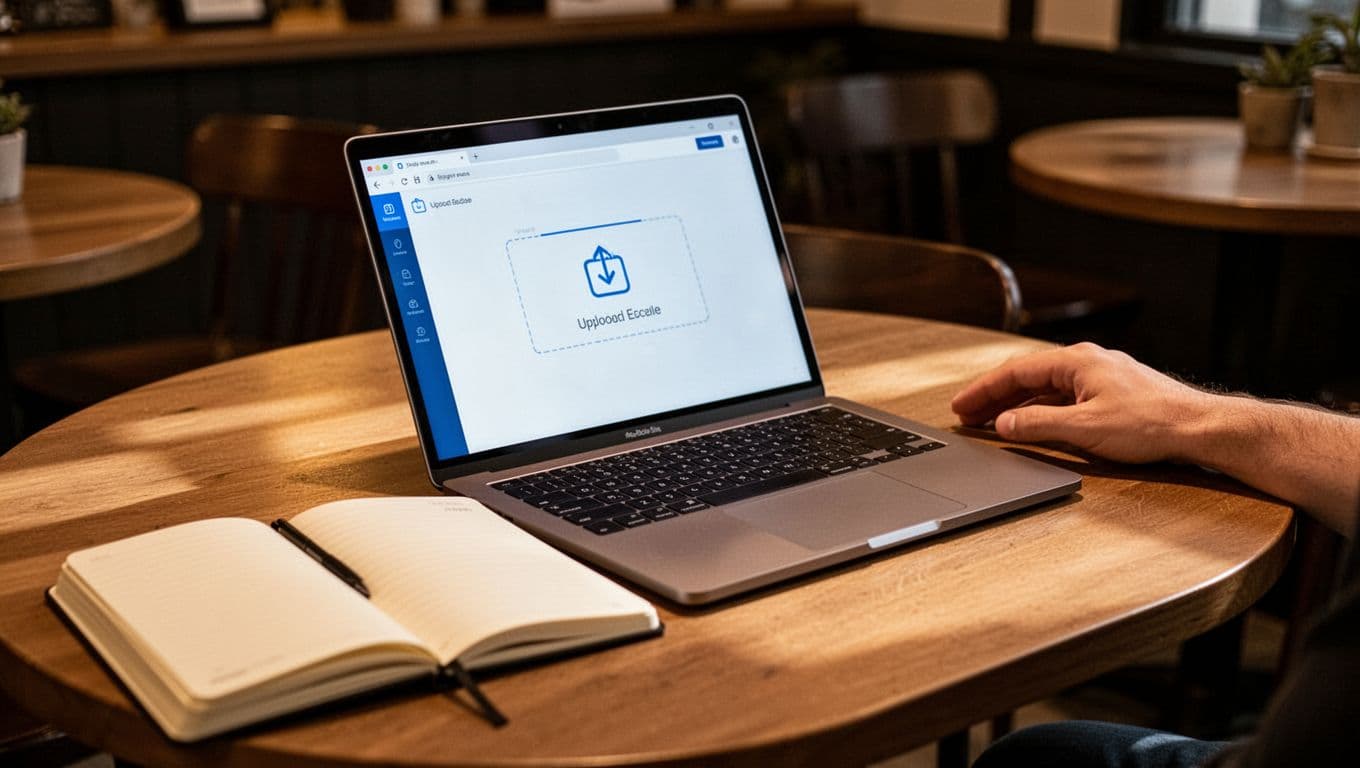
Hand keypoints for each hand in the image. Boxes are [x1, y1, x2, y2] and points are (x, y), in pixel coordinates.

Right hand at [950, 342, 1215, 463]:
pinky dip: (1039, 408)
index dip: (983, 391)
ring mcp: (1100, 376)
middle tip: (967, 414)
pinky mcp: (1111, 392)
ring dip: (1016, 403)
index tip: (961, 406)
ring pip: (1045, 386)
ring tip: (992, 421)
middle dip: (994, 396)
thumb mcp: (1084, 429)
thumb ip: (1038, 424)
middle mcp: (1086, 362)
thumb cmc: (1150, 423)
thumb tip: (1003, 424)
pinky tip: (1032, 422)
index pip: (1015, 372)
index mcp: (1075, 361)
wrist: (1198, 427)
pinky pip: (1063, 395)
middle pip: (1027, 376)